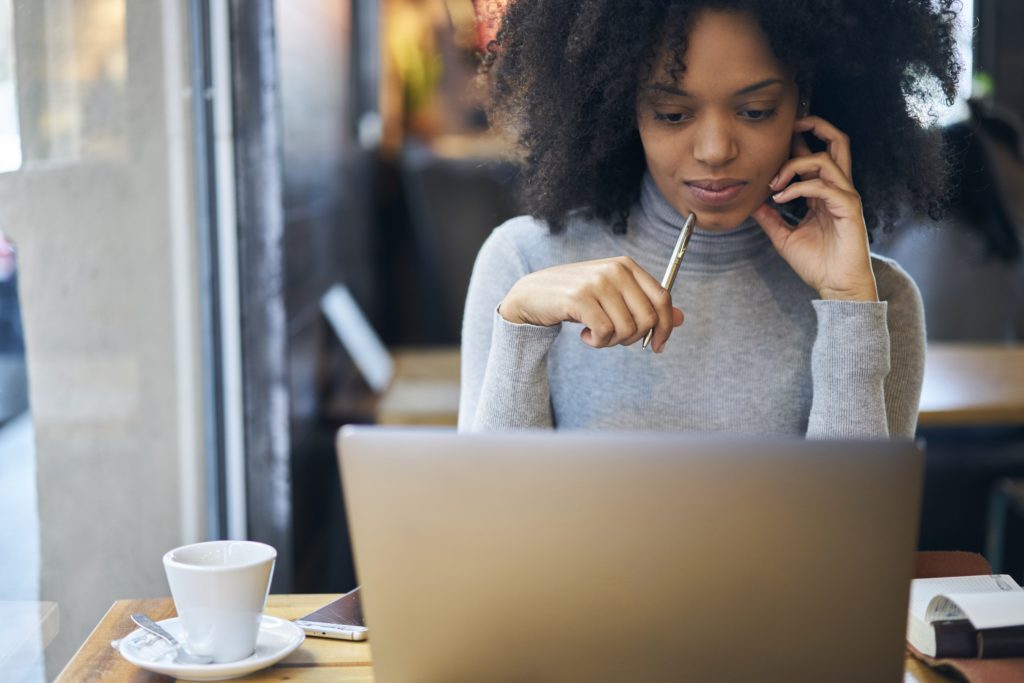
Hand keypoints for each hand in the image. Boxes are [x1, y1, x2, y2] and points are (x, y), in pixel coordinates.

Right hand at [499, 256, 683, 352]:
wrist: (533, 294)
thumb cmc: (577, 298)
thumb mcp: (614, 297)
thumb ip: (645, 305)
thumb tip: (681, 319)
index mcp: (627, 266)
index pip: (663, 298)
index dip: (666, 327)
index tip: (658, 346)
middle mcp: (615, 270)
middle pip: (648, 318)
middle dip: (634, 338)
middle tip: (614, 339)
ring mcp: (597, 282)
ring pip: (626, 329)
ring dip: (612, 342)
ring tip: (596, 335)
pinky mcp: (579, 298)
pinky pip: (604, 332)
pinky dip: (598, 342)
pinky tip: (586, 336)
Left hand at [752, 116, 878, 301]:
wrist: (837, 287)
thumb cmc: (817, 263)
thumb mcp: (784, 237)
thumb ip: (769, 218)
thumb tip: (750, 205)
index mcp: (824, 192)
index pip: (815, 155)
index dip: (796, 143)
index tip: (770, 148)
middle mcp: (837, 189)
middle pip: (837, 142)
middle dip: (815, 125)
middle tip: (789, 126)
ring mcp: (845, 197)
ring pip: (826, 160)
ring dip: (794, 166)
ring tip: (773, 185)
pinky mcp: (849, 208)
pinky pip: (824, 186)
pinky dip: (799, 188)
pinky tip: (781, 199)